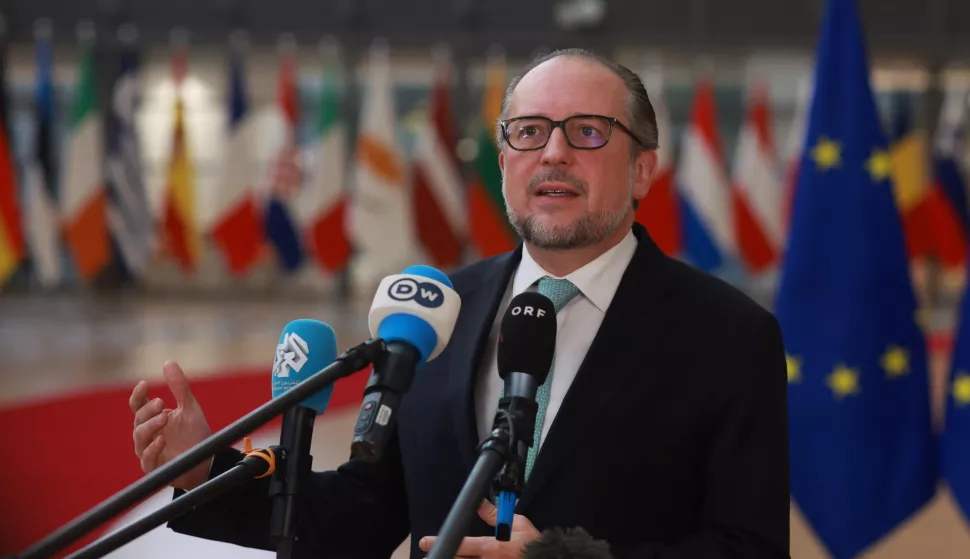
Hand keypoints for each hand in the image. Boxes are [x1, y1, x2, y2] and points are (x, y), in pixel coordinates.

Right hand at [130, 361, 212, 489]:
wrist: (206, 461)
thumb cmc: (195, 434)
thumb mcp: (190, 408)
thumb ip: (179, 387)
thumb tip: (167, 362)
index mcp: (153, 417)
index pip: (138, 405)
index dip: (138, 395)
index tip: (144, 384)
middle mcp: (148, 433)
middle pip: (138, 419)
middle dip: (148, 410)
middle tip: (161, 403)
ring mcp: (148, 450)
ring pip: (139, 437)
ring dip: (150, 426)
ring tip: (164, 418)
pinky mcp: (154, 467)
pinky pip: (146, 458)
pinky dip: (152, 449)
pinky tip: (162, 440)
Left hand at [419, 499, 539, 557]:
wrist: (547, 558)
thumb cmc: (533, 544)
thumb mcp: (517, 523)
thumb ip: (495, 515)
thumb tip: (480, 503)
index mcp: (490, 548)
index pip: (460, 545)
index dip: (440, 542)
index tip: (426, 542)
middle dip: (445, 554)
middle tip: (431, 550)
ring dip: (456, 558)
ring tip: (449, 553)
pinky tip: (463, 557)